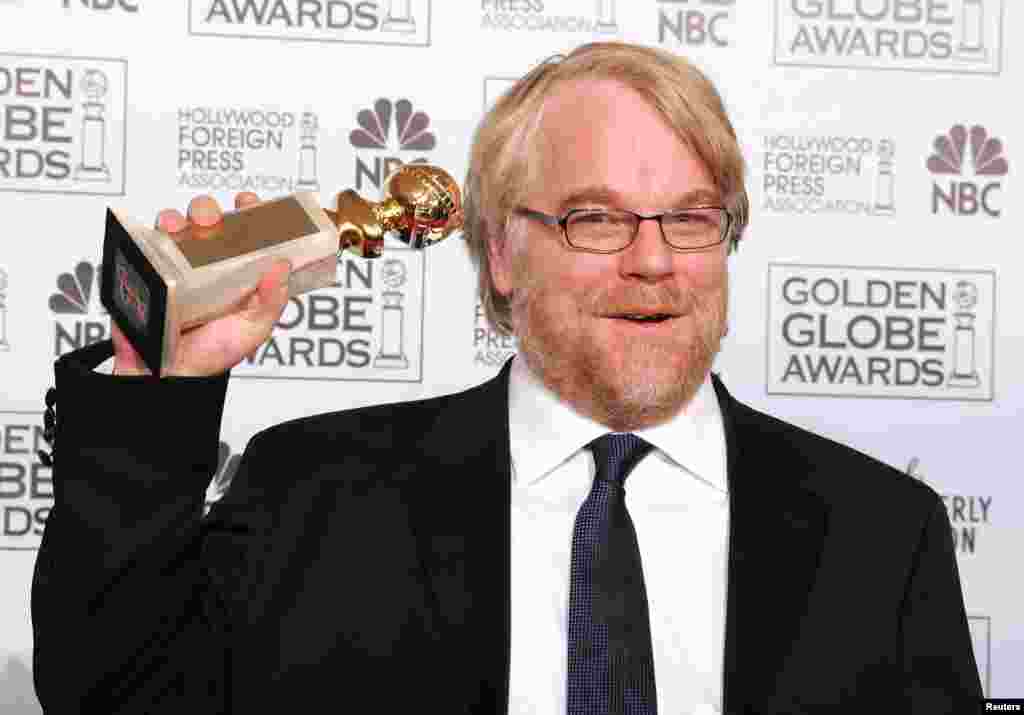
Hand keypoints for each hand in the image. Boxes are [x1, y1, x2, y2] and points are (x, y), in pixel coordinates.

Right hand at [112, 192, 290, 377]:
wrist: (167, 373)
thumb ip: (271, 301)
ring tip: (190, 227)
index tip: (253, 203)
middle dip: (215, 210)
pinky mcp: (153, 267)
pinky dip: (157, 229)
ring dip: (185, 216)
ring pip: (182, 223)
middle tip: (216, 219)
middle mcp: (211, 264)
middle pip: (213, 221)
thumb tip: (283, 265)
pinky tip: (167, 234)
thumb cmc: (212, 354)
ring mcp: (180, 264)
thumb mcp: (253, 329)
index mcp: (241, 274)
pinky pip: (151, 239)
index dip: (254, 213)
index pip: (251, 233)